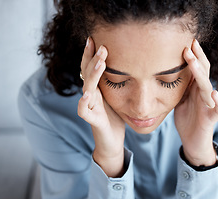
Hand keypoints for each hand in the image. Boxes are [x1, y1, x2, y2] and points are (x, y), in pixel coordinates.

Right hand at [77, 37, 125, 176]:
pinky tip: (88, 93)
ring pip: (87, 88)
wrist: (111, 141)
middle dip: (92, 57)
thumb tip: (133, 64)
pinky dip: (84, 102)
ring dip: (92, 74)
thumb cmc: (114, 118)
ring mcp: (90, 107)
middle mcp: (91, 95)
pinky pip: (84, 110)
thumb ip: (119, 82)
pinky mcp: (92, 120)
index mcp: (98, 88)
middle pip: (87, 73)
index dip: (92, 53)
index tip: (95, 38)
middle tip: (98, 43)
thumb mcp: (118, 96)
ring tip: (100, 62)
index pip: (92, 67)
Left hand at [174, 39, 217, 165]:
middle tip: (189, 44)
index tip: (184, 40)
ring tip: (194, 62)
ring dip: (201, 74)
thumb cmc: (186, 118)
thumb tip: (163, 70)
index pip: (196, 67)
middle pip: (203, 72)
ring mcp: (210, 104)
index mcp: (196, 87)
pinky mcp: (212, 117)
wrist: (192, 140)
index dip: (192, 55)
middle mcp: (204, 92)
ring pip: (207, 86)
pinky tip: (214, 93)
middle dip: (196, 58)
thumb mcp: (179, 98)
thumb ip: (177, 85)